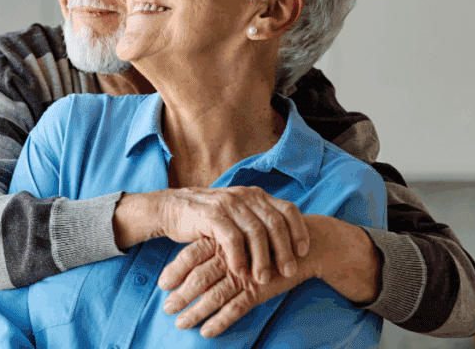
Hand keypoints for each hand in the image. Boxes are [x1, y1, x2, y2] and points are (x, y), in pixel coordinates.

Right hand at [153, 186, 309, 283]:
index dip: (299, 231)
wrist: (171, 208)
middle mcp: (245, 196)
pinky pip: (231, 238)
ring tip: (262, 279)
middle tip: (288, 272)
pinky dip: (238, 257)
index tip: (303, 252)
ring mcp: (228, 204)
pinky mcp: (210, 215)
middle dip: (284, 250)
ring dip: (262, 258)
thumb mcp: (238, 214)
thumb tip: (285, 242)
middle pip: (275, 223)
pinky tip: (239, 272)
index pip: (288, 209)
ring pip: (256, 232)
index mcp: (256, 195)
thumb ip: (258, 221)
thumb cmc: (208, 218)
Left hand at [157, 237, 311, 337]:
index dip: (175, 269)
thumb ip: (218, 246)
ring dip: (196, 312)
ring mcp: (246, 274)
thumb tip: (193, 264)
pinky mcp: (260, 289)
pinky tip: (207, 331)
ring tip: (181, 323)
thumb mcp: (242, 238)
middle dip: (180, 295)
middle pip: (199, 277)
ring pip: (215, 295)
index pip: (192, 253)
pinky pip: (236, 309)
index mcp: (224, 240)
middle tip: (166, 308)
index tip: (162, 283)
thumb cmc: (268, 242)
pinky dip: (220, 321)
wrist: (307, 246)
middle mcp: (232, 256)